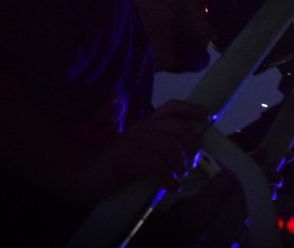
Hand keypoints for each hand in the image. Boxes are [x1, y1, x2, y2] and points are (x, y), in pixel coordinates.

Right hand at [83, 99, 209, 198]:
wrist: (86, 173)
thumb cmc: (118, 161)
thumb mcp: (141, 145)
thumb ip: (160, 143)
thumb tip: (188, 151)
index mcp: (148, 123)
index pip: (172, 107)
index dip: (191, 109)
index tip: (208, 116)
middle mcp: (143, 128)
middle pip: (178, 128)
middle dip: (191, 145)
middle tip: (191, 162)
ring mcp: (135, 143)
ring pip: (170, 146)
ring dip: (180, 163)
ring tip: (179, 174)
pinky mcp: (128, 160)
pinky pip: (157, 167)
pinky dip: (169, 179)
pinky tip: (171, 187)